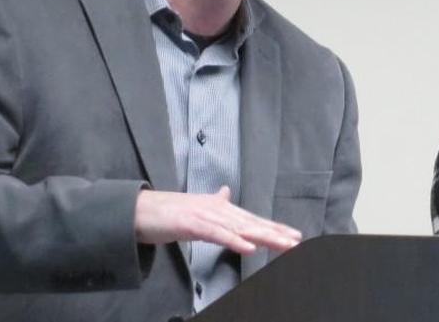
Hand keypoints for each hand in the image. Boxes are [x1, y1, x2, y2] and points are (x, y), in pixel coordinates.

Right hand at [133, 186, 301, 253]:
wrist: (141, 210)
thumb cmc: (169, 211)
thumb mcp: (197, 206)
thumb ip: (215, 201)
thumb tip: (226, 190)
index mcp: (221, 209)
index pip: (252, 220)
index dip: (273, 227)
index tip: (294, 236)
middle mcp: (219, 210)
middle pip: (252, 223)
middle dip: (276, 233)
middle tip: (297, 241)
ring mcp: (207, 216)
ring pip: (241, 228)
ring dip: (264, 237)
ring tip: (283, 244)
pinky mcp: (193, 224)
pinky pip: (218, 235)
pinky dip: (235, 241)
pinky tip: (250, 248)